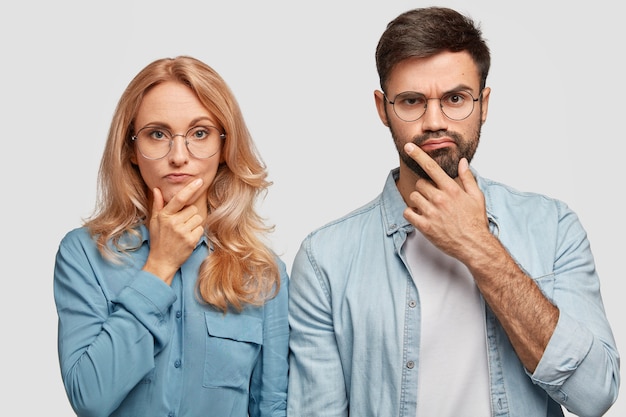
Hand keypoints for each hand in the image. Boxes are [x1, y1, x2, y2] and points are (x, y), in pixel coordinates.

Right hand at [143, 179, 205, 283]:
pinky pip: (200, 229)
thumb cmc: (158, 239)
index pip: (179, 198)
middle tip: (181, 224)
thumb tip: (157, 189)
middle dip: (189, 215)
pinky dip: (196, 233)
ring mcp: (182, 232)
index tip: (199, 181)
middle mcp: (173, 223)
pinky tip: (187, 238)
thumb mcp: (154, 221)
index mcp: (164, 216)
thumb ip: (158, 204)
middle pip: (192, 209)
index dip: (190, 188)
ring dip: (193, 224)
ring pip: (198, 218)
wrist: (161, 261)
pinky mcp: (191, 240)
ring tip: (183, 232)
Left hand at [402, 143, 490, 262]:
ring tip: (430, 209)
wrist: (474, 245)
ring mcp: (431, 212)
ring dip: (419, 201)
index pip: (431, 167)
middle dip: (425, 189)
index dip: (418, 155)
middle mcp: (440, 198)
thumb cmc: (476, 221)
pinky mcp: (424, 226)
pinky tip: (422, 216)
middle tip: (435, 198)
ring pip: (413, 197)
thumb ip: (468, 178)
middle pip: (420, 184)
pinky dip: (412, 213)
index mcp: (452, 189)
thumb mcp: (477, 196)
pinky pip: (408, 212)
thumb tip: (462, 162)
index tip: (409, 147)